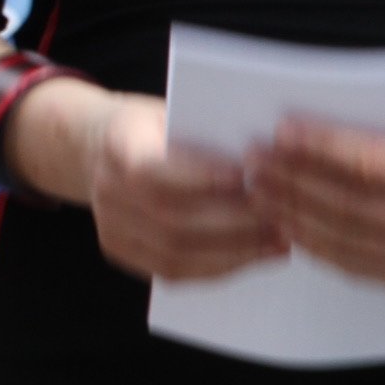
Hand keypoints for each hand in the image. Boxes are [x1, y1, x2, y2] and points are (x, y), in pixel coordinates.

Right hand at [37, 89, 288, 284]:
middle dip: (233, 224)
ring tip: (278, 242)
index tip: (247, 178)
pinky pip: (171, 270)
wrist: (102, 145)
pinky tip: (252, 256)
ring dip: (234, 251)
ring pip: (173, 252)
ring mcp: (107, 222)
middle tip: (281, 219)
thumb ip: (209, 137)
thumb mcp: (177, 114)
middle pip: (168, 218)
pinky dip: (217, 267)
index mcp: (117, 142)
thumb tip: (269, 164)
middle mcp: (105, 187)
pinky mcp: (118, 249)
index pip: (151, 170)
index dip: (199, 178)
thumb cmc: (158, 127)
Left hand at [245, 117, 384, 296]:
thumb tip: (301, 127)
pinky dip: (313, 242)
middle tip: (252, 162)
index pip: (369, 164)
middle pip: (347, 204)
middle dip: (292, 181)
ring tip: (257, 190)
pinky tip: (285, 222)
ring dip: (291, 213)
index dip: (319, 149)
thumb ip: (377, 132)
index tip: (278, 134)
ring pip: (343, 238)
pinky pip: (353, 263)